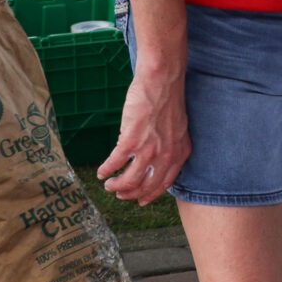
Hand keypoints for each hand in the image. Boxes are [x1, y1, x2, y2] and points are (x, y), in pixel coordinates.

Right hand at [97, 70, 190, 205]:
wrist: (162, 80)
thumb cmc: (168, 99)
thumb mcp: (178, 128)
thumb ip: (170, 146)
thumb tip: (157, 158)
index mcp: (179, 153)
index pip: (164, 184)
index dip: (151, 195)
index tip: (141, 200)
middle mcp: (165, 156)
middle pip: (146, 187)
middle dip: (131, 194)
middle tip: (120, 194)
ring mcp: (148, 150)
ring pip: (129, 181)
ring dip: (117, 186)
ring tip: (109, 185)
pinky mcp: (131, 141)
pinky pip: (115, 163)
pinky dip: (106, 170)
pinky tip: (101, 171)